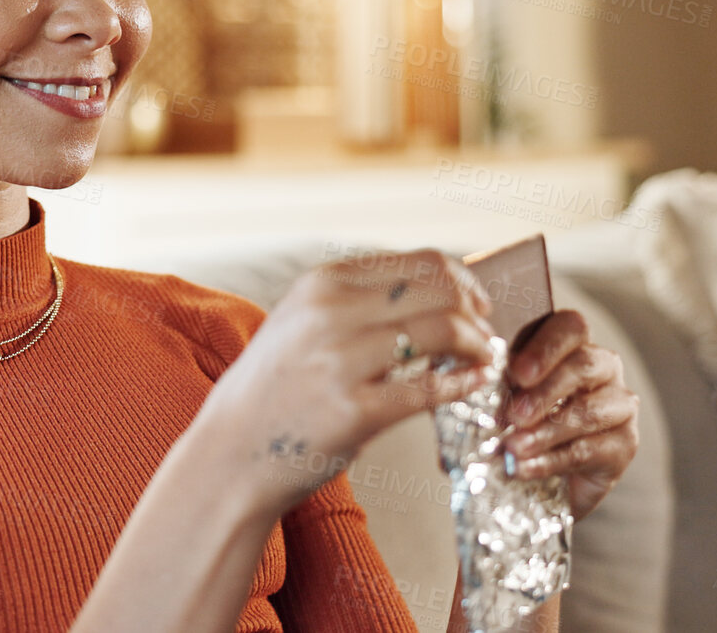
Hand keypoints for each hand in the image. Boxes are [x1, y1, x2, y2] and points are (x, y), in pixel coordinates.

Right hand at [193, 249, 502, 519]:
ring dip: (476, 344)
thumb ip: (356, 302)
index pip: (419, 262)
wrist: (230, 454)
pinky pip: (430, 389)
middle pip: (439, 289)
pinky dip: (464, 382)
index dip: (462, 279)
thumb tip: (438, 290)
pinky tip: (473, 384)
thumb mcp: (301, 323)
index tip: (477, 302)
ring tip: (483, 359)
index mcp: (320, 283)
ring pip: (441, 329)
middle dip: (474, 310)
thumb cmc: (274, 390)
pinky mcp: (354, 412)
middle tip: (486, 334)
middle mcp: (329, 313)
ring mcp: (340, 362)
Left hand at [495, 310, 639, 521]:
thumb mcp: (496, 399)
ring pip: (589, 411)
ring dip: (547, 430)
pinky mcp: (625, 445)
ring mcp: (619, 406)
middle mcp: (603, 368)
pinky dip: (552, 460)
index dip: (544, 346)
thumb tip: (454, 382)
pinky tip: (525, 468)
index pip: (569, 326)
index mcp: (571, 345)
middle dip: (545, 390)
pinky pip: (590, 449)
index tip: (516, 373)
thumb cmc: (519, 426)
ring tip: (513, 447)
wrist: (545, 482)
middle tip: (513, 415)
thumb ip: (485, 385)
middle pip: (584, 365)